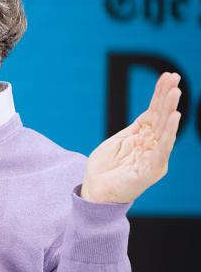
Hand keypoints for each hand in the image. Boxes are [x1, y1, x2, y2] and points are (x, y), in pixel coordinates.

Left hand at [81, 72, 181, 203]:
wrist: (95, 194)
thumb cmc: (106, 169)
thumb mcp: (118, 142)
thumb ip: (135, 129)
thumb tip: (150, 111)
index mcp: (143, 138)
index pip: (154, 112)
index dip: (160, 94)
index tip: (168, 76)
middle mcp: (152, 147)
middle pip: (161, 118)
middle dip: (167, 97)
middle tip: (175, 78)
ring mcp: (152, 158)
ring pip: (164, 130)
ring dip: (169, 110)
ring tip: (175, 93)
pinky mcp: (149, 171)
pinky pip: (160, 150)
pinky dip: (167, 134)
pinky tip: (173, 119)